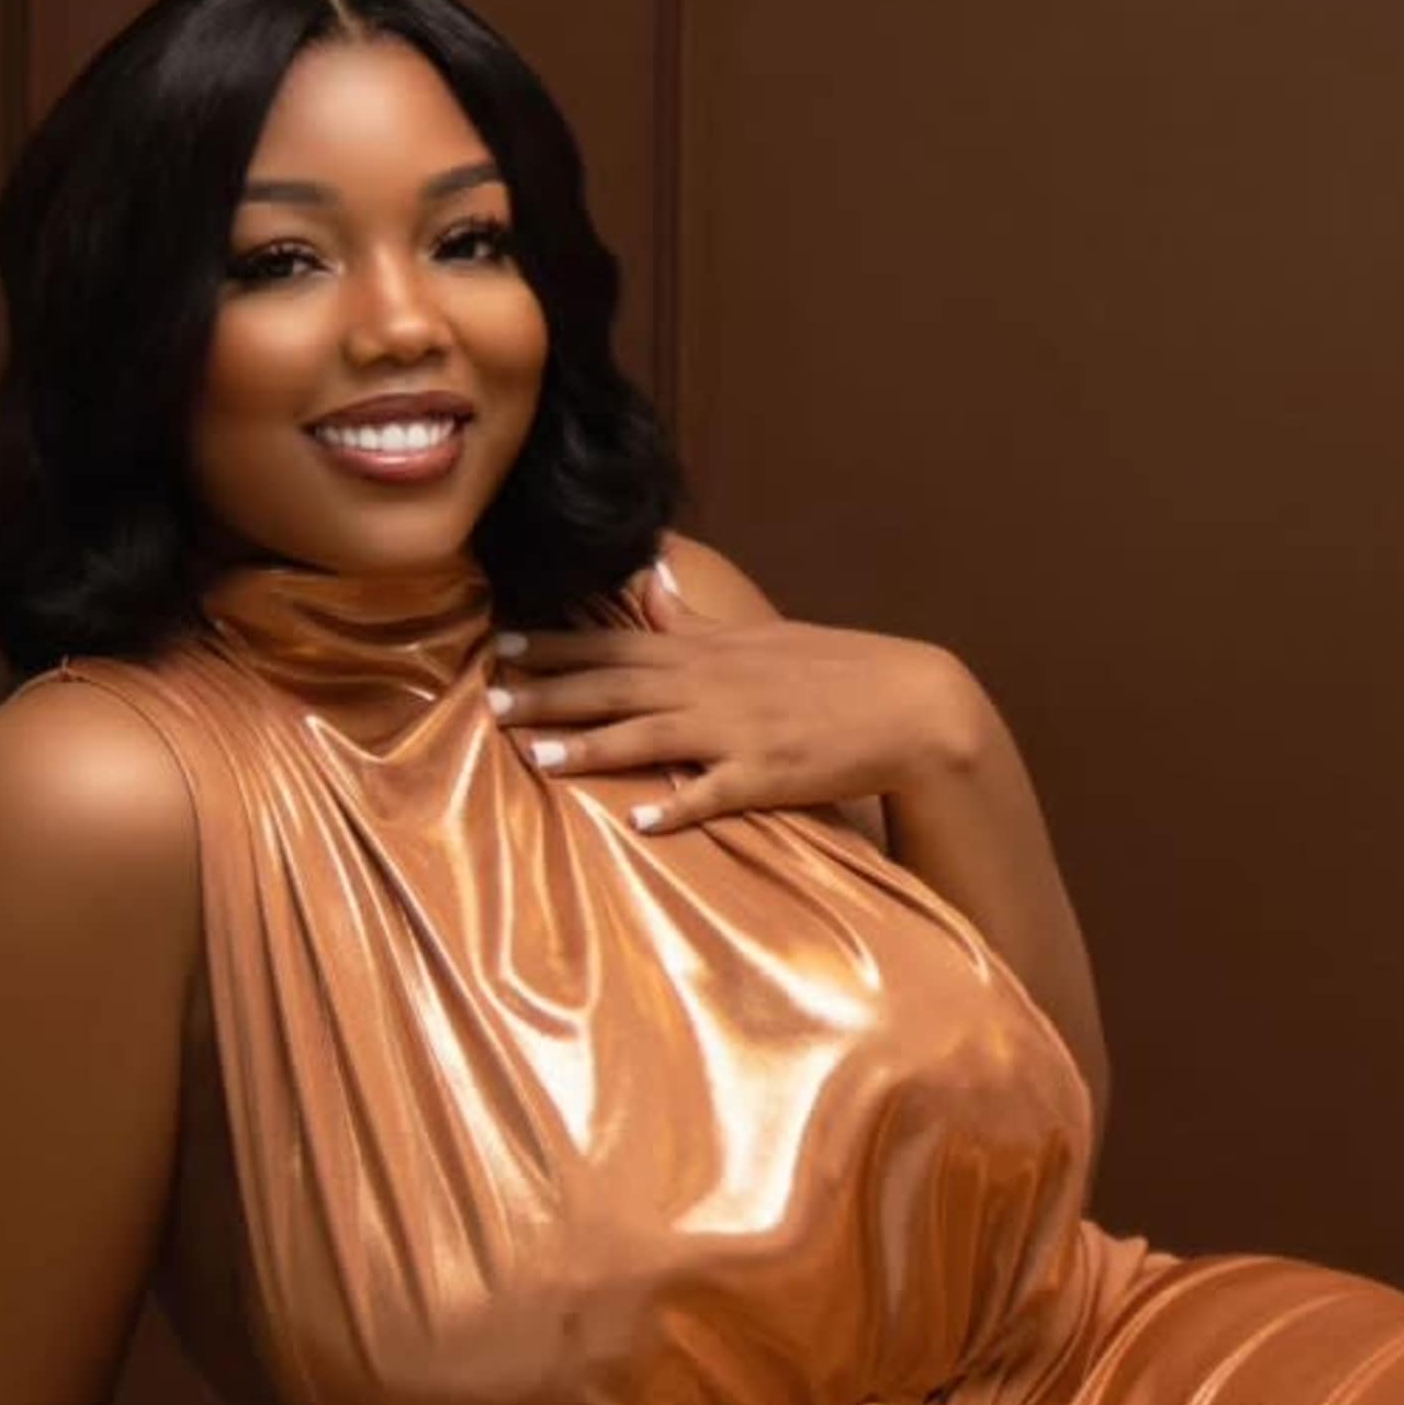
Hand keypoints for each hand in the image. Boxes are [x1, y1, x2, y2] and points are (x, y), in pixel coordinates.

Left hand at [493, 567, 982, 838]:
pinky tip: (640, 822)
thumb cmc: (832, 673)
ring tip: (541, 760)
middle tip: (494, 703)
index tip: (502, 646)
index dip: (557, 645)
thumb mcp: (760, 637)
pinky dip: (678, 805)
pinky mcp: (770, 774)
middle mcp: (713, 685)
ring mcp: (740, 730)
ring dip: (594, 747)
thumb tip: (651, 581)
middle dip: (553, 694)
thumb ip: (697, 621)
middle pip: (618, 687)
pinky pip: (716, 792)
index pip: (617, 642)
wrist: (909, 704)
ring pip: (653, 735)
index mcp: (708, 651)